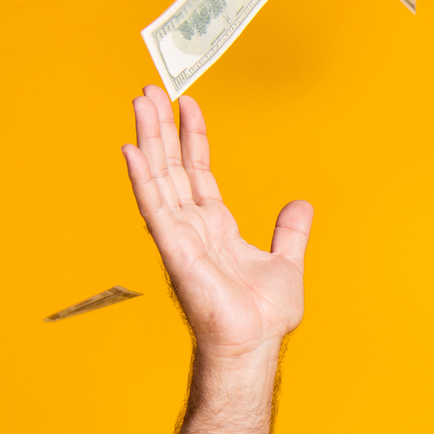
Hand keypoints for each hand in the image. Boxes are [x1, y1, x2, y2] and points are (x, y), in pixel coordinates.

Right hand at [121, 87, 312, 357]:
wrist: (255, 344)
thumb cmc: (262, 316)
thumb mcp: (286, 263)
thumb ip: (290, 233)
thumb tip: (302, 205)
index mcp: (216, 226)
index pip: (198, 172)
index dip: (192, 137)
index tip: (188, 104)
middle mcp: (192, 226)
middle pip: (171, 167)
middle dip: (161, 128)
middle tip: (150, 89)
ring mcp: (179, 236)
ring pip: (159, 177)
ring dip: (148, 139)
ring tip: (140, 102)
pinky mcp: (174, 249)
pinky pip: (155, 207)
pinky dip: (142, 178)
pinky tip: (131, 150)